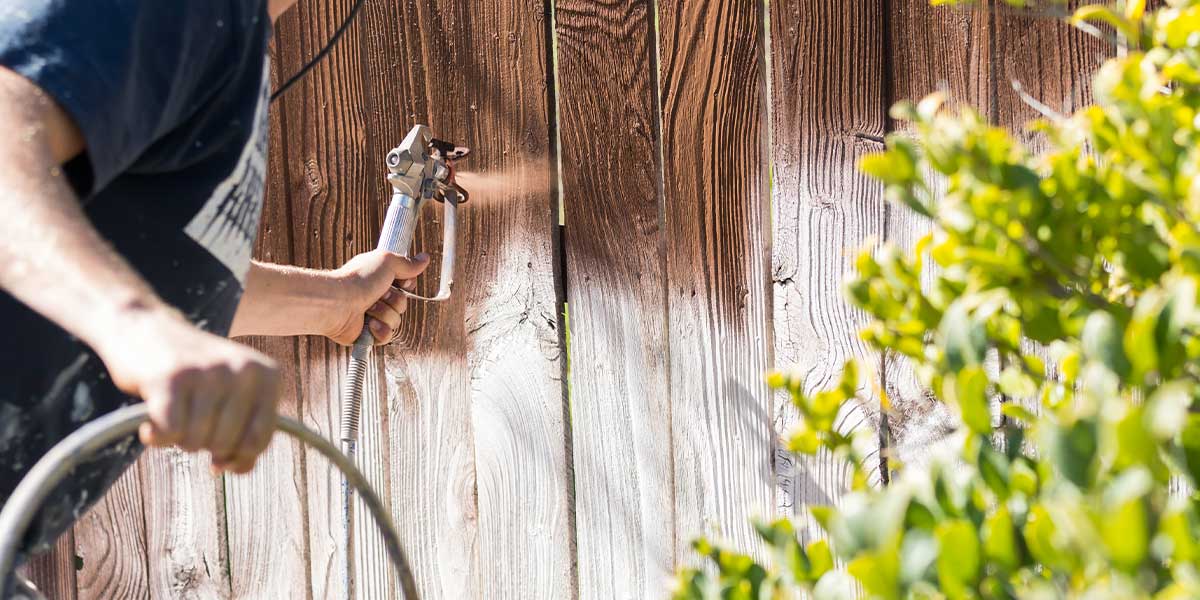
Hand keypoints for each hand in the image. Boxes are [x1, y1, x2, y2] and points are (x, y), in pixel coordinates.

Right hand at [96, 308, 281, 473]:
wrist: (145, 328)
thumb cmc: (194, 373)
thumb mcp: (233, 395)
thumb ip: (246, 432)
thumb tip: (238, 469)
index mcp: (268, 375)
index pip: (259, 439)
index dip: (237, 458)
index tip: (220, 456)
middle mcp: (244, 369)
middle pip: (226, 444)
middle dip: (204, 445)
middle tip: (190, 421)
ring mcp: (208, 372)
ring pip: (197, 441)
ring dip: (178, 438)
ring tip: (174, 413)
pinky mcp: (171, 378)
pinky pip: (170, 433)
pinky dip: (157, 436)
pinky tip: (151, 422)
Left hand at [324, 250, 430, 345]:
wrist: (338, 303)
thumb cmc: (358, 279)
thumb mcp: (388, 261)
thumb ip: (407, 263)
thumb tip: (424, 258)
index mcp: (378, 279)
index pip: (405, 285)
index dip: (406, 285)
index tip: (400, 282)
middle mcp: (374, 297)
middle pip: (402, 303)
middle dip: (394, 300)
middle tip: (379, 294)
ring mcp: (371, 316)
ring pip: (396, 320)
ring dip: (385, 314)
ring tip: (369, 308)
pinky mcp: (367, 334)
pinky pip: (387, 336)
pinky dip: (380, 330)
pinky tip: (369, 323)